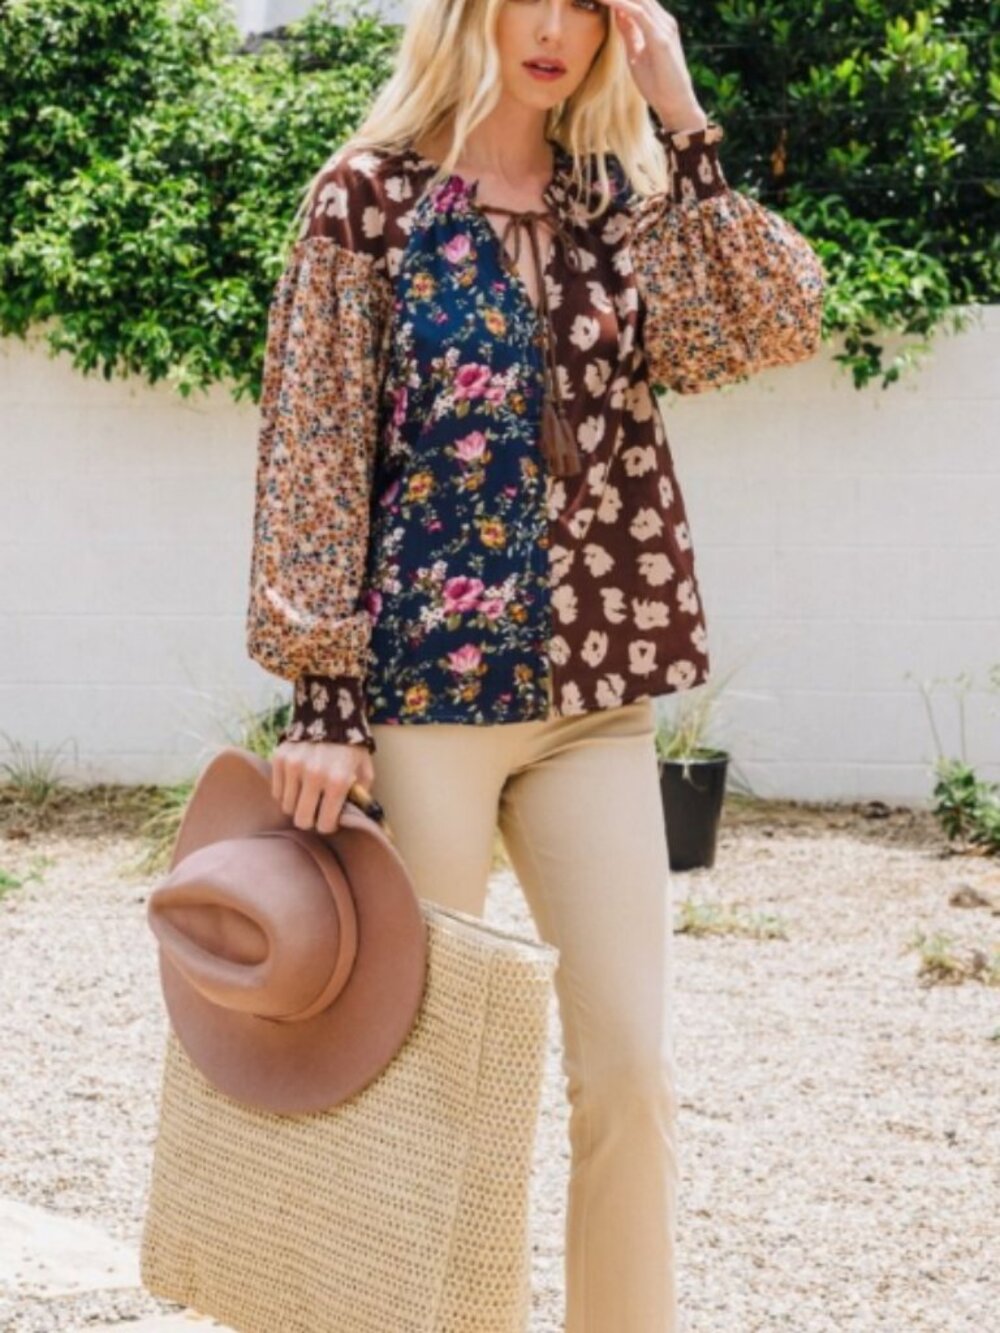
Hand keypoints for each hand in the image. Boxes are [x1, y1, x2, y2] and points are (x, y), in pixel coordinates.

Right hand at [271, 738, 375, 834]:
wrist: (331, 714)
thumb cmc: (351, 748)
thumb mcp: (365, 772)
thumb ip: (360, 798)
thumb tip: (353, 819)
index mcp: (338, 781)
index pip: (324, 824)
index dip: (327, 825)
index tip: (329, 820)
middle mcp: (313, 775)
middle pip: (301, 819)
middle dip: (309, 820)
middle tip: (315, 811)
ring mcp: (293, 766)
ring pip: (286, 807)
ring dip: (297, 805)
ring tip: (307, 795)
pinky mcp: (279, 759)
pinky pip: (277, 792)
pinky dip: (286, 792)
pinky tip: (297, 784)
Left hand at [594, 0, 707, 131]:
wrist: (675, 104)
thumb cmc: (657, 82)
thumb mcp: (636, 53)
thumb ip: (629, 32)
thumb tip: (617, 12)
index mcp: (658, 23)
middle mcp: (663, 20)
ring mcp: (664, 27)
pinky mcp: (660, 39)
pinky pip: (639, 14)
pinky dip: (621, 5)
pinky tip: (605, 0)